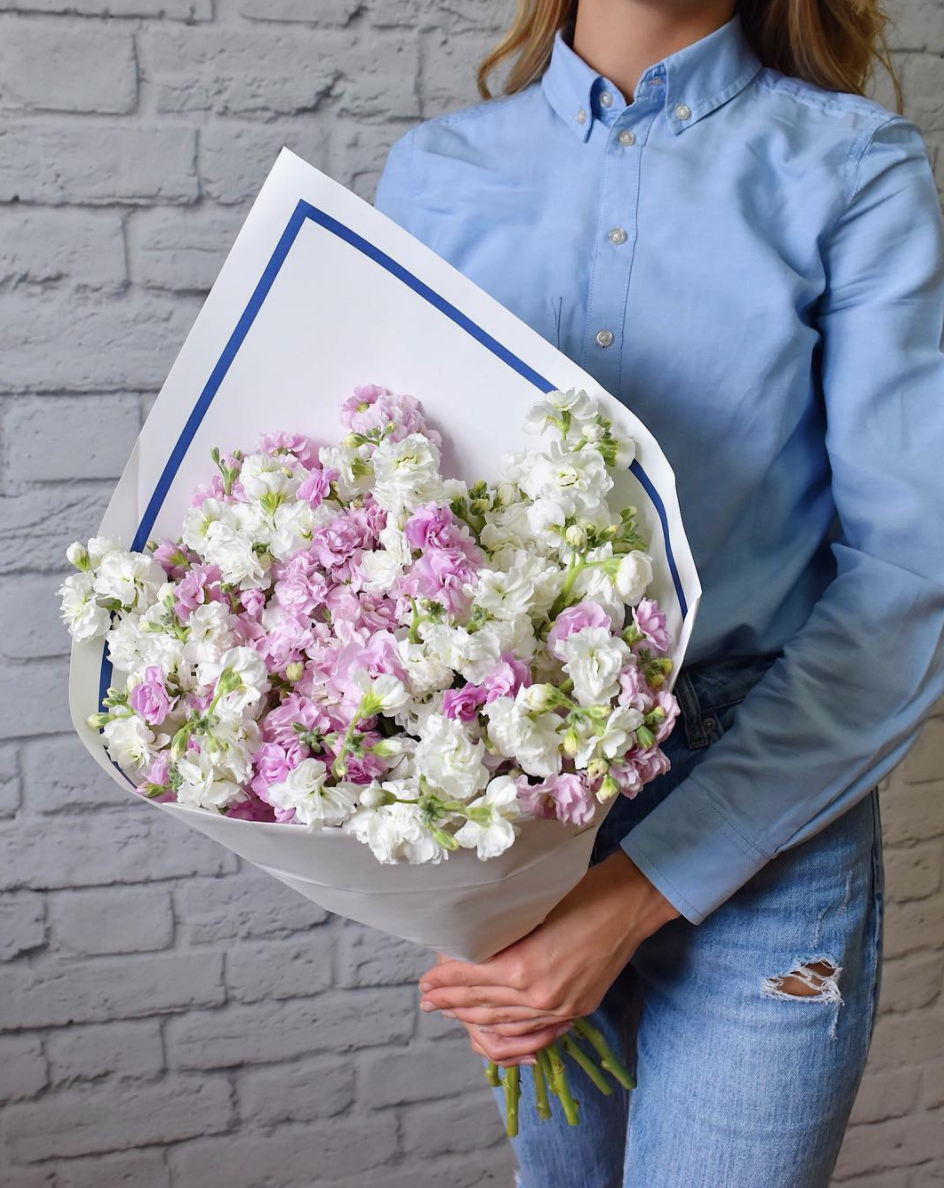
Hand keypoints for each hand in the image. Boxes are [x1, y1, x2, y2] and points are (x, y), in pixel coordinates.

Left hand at [418, 851, 679, 1065]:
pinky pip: (533, 1032)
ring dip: (473, 1018)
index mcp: (520, 966)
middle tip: (427, 1001)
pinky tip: (492, 1031)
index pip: (468, 978)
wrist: (626, 906)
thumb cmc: (578, 893)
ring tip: (451, 1013)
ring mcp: (558, 1008)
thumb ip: (499, 936)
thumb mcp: (527, 909)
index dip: (443, 981)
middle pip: (482, 1004)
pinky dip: (508, 1033)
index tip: (424, 982)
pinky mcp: (574, 1011)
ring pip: (505, 1022)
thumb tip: (467, 945)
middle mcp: (536, 995)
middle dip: (450, 1003)